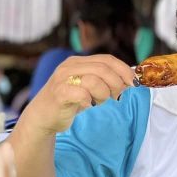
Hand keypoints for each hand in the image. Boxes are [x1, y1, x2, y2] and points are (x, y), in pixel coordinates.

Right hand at [20, 55, 135, 135]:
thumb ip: (105, 81)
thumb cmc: (70, 102)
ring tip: (97, 102)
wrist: (43, 117)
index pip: (107, 59)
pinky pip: (81, 94)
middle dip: (117, 83)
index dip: (124, 70)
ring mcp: (62, 79)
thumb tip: (130, 80)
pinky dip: (89, 101)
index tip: (134, 82)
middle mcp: (69, 66)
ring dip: (103, 94)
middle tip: (117, 96)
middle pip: (103, 68)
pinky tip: (87, 105)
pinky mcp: (58, 93)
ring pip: (94, 80)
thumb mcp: (89, 87)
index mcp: (78, 61)